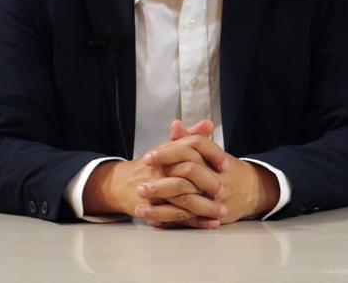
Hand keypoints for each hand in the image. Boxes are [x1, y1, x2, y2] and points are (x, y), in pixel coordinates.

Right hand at [81, 134, 228, 228]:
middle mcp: (162, 167)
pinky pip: (177, 216)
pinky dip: (196, 222)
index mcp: (169, 149)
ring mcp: (157, 188)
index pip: (195, 144)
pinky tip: (210, 223)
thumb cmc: (152, 165)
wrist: (121, 184)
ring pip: (185, 197)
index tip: (226, 165)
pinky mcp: (153, 208)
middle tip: (224, 190)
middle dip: (211, 182)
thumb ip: (190, 136)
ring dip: (207, 207)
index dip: (213, 153)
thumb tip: (208, 124)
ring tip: (222, 211)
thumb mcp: (169, 147)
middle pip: (191, 171)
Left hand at [137, 124, 279, 224]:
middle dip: (161, 183)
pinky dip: (169, 219)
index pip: (191, 150)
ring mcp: (214, 197)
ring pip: (186, 201)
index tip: (148, 158)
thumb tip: (175, 125)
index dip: (168, 153)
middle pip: (187, 175)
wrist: (252, 189)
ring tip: (139, 206)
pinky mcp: (212, 214)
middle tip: (139, 186)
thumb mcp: (209, 152)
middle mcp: (214, 177)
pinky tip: (152, 219)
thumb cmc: (224, 169)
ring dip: (161, 206)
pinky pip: (188, 219)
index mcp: (211, 159)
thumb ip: (189, 139)